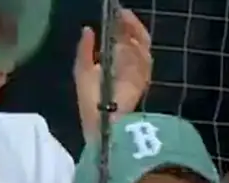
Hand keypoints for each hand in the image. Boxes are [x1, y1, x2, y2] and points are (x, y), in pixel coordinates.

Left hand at [76, 8, 153, 140]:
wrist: (105, 122)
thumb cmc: (91, 100)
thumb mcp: (82, 70)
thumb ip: (85, 49)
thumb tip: (88, 28)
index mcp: (111, 64)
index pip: (119, 40)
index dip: (118, 27)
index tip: (115, 14)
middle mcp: (126, 66)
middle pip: (133, 40)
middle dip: (129, 26)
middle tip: (122, 13)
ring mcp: (137, 72)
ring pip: (141, 45)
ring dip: (135, 30)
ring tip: (126, 18)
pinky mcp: (144, 78)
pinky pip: (145, 57)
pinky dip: (140, 43)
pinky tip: (132, 33)